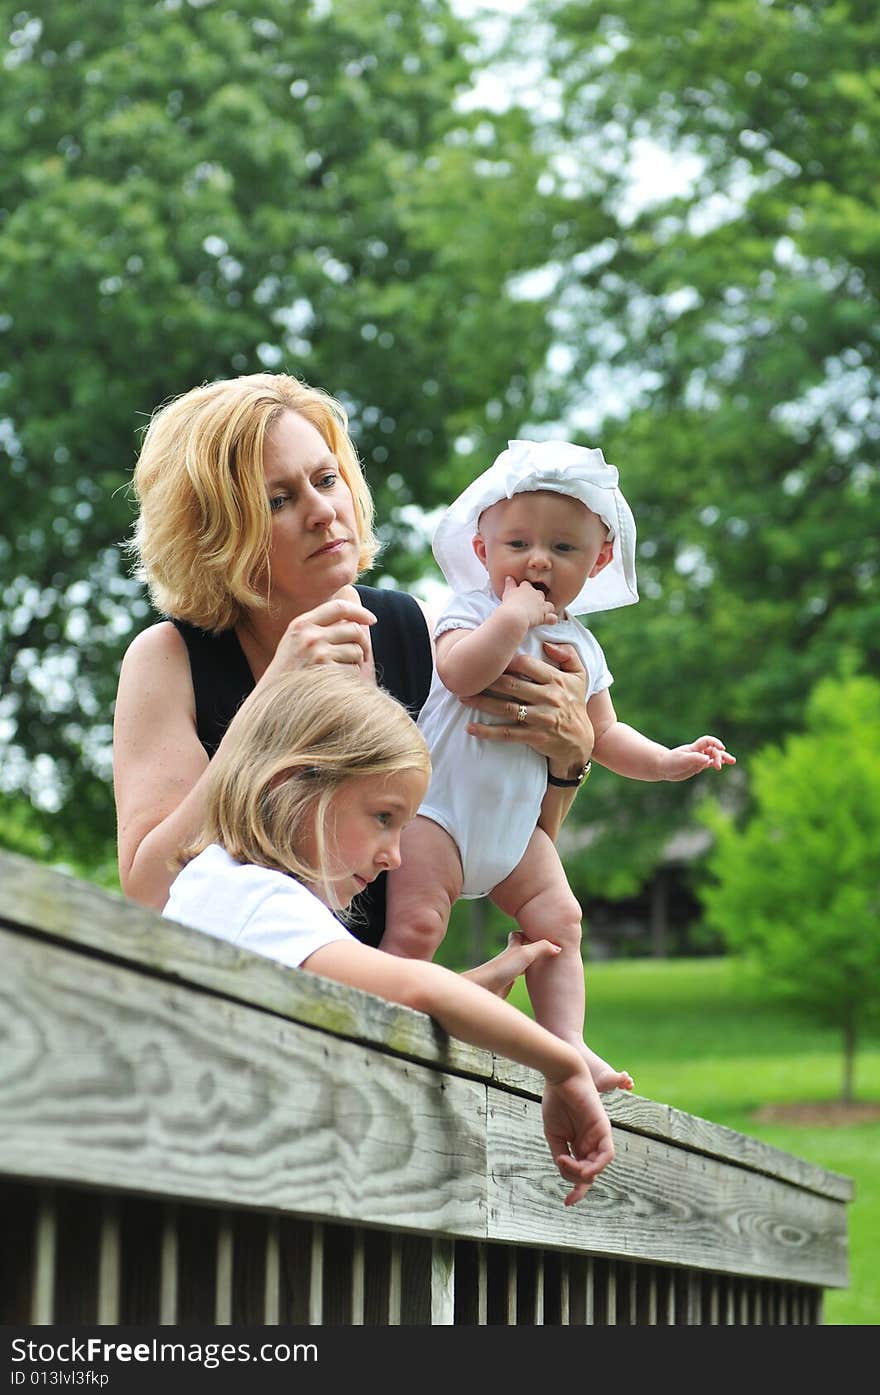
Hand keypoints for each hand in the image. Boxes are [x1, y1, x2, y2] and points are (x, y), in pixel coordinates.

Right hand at [265, 597, 376, 675]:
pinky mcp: (326, 672)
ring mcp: (317, 653)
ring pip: (356, 650)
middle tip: (361, 655)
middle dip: (362, 643)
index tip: (372, 620)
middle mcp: (309, 635)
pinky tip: (337, 683)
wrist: (272, 700)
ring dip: (355, 662)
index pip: (338, 607)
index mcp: (301, 624)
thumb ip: (318, 627)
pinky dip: (351, 677)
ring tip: (340, 671)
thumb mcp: (295, 642)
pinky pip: (353, 669)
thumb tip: (356, 621)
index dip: (359, 612)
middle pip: (353, 630)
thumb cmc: (289, 672)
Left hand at [461, 641, 592, 773]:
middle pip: (511, 685)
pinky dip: (487, 732)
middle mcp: (549, 698)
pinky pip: (507, 734)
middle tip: (466, 677)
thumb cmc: (574, 703)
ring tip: (462, 698)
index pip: (527, 664)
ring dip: (481, 703)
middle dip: (487, 681)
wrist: (580, 741)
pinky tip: (470, 728)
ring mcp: (541, 719)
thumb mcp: (579, 676)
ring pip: (505, 708)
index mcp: (557, 680)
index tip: (488, 657)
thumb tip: (547, 643)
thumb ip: (568, 654)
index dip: (505, 660)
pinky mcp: (535, 737)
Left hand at [462, 931, 560, 998]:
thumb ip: (543, 947)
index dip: (526, 933)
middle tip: (545, 951)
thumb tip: (559, 948)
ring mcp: (506, 972)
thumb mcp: (525, 953)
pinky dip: (525, 981)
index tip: (539, 934)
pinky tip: (531, 985)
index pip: (518, 935)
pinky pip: (517, 981)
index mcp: (512, 948)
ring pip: (519, 966)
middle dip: (531, 949)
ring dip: (530, 966)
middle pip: (520, 950)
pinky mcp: (505, 986)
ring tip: (543, 968)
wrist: (483, 989)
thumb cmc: (501, 968)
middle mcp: (508, 959)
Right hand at [500, 576, 557, 628]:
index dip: (524, 589)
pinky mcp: (544, 616)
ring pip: (549, 605)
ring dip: (546, 609)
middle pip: (540, 594)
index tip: (520, 594)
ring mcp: (542, 606)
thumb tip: (509, 577)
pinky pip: (552, 618)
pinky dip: (551, 619)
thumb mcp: (507, 592)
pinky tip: (549, 620)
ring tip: (540, 613)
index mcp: (526, 588)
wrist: (514, 616)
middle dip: (537, 598)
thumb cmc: (509, 604)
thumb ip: (509, 584)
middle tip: (529, 605)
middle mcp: (536, 595)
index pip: (527, 585)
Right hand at [542, 1068, 614, 1205]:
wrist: (560, 1076)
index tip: (567, 1203)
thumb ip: (561, 1155)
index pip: (582, 1172)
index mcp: (578, 1144)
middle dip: (581, 1188)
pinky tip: (582, 1166)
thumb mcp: (553, 1135)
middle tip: (570, 1198)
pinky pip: (607, 1154)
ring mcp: (598, 1136)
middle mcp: (591, 1142)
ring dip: (584, 1174)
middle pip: (592, 1173)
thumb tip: (567, 1172)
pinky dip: (596, 1165)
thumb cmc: (556, 1101)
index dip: (577, 1189)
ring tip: (567, 1166)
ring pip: (598, 1166)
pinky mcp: (603, 1128)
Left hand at [660, 735, 735, 781]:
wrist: (663, 767)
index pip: (708, 741)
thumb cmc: (671, 762)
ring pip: (714, 756)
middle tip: (718, 766)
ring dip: (723, 758)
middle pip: (713, 750)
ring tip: (733, 761)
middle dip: (719, 757)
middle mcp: (698, 752)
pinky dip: (716, 763)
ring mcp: (699, 758)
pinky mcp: (698, 765)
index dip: (715, 743)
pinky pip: (710, 763)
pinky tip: (721, 766)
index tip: (721, 748)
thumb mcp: (682, 760)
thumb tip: (707, 759)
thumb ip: (695, 759)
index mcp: (694, 748)